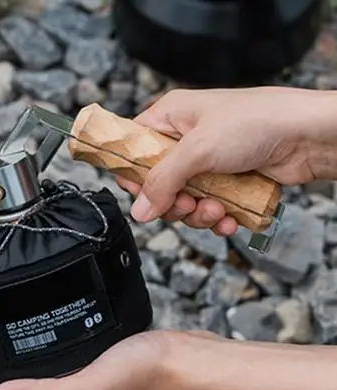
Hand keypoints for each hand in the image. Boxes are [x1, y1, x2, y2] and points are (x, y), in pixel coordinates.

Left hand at [0, 330, 219, 389]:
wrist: (190, 358)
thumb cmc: (145, 373)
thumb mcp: (89, 385)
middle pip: (36, 379)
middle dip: (11, 364)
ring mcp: (96, 373)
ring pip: (56, 363)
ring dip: (36, 351)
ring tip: (13, 327)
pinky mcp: (110, 354)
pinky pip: (78, 347)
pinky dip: (64, 339)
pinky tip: (61, 323)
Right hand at [115, 86, 336, 235]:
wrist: (309, 136)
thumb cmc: (259, 122)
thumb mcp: (198, 149)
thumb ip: (162, 181)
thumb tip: (139, 211)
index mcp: (172, 117)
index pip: (133, 147)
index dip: (133, 174)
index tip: (142, 192)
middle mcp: (186, 139)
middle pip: (156, 185)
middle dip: (172, 203)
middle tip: (187, 203)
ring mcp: (207, 163)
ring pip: (182, 203)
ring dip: (198, 215)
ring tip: (217, 209)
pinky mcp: (226, 182)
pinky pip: (207, 210)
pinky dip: (216, 220)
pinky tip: (229, 218)